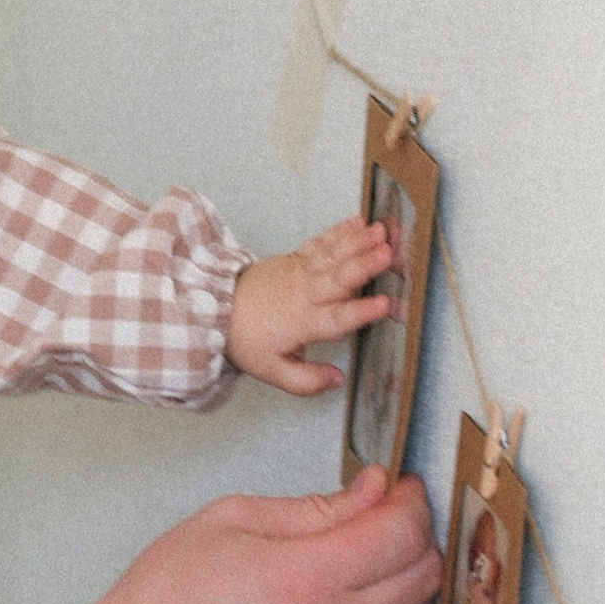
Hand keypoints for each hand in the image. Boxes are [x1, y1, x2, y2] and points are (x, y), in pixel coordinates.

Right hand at [75, 462, 439, 603]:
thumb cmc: (164, 601)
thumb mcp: (229, 522)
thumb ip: (312, 508)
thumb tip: (370, 490)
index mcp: (307, 576)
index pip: (402, 532)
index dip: (412, 501)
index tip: (402, 487)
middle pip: (424, 574)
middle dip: (420, 535)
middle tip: (393, 516)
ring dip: (414, 584)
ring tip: (382, 561)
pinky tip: (360, 602)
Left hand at [226, 216, 398, 394]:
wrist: (216, 308)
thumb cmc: (247, 339)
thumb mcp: (272, 370)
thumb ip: (306, 380)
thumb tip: (337, 379)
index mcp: (302, 323)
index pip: (336, 319)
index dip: (360, 312)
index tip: (384, 304)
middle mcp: (305, 294)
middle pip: (338, 279)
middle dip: (365, 266)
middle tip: (388, 253)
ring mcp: (300, 272)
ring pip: (333, 256)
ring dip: (359, 242)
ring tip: (381, 232)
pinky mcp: (294, 259)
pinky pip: (320, 243)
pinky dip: (339, 232)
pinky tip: (358, 223)